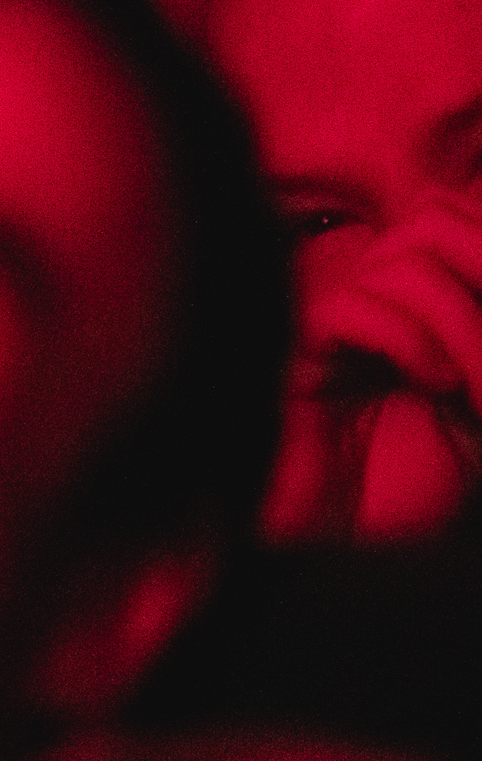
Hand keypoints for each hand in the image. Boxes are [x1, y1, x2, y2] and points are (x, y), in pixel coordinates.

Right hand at [267, 203, 481, 540]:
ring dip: (463, 324)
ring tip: (469, 388)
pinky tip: (429, 383)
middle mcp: (379, 290)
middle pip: (436, 215)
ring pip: (403, 260)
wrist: (362, 550)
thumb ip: (481, 333)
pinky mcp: (297, 352)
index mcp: (427, 294)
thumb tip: (475, 234)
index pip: (455, 211)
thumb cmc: (424, 488)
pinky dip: (408, 339)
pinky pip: (351, 306)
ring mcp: (336, 316)